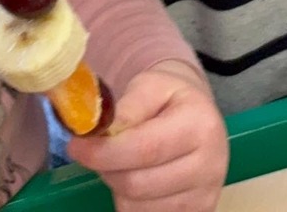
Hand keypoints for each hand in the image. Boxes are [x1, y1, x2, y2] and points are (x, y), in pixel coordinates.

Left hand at [69, 61, 227, 211]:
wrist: (198, 115)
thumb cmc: (169, 98)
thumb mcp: (149, 86)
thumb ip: (126, 108)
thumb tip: (100, 133)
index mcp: (200, 125)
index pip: (145, 149)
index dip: (105, 152)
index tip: (76, 147)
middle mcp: (210, 165)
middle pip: (138, 184)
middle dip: (106, 169)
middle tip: (95, 153)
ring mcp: (205, 196)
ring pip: (139, 208)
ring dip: (118, 188)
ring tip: (121, 163)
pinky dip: (131, 204)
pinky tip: (135, 181)